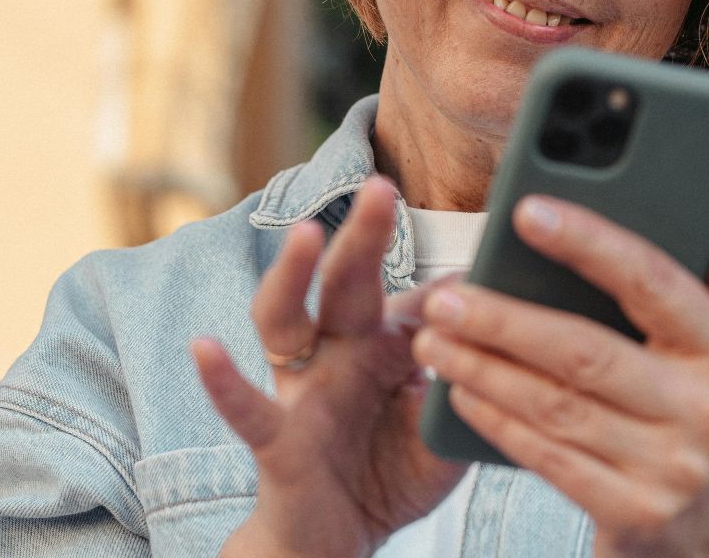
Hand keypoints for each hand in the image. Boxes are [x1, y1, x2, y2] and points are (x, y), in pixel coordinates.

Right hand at [193, 177, 466, 557]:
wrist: (336, 545)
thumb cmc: (390, 476)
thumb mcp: (442, 428)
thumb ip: (470, 381)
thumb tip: (503, 321)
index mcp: (383, 348)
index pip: (413, 298)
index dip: (448, 284)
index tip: (491, 258)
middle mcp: (337, 355)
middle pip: (346, 283)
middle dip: (363, 234)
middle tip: (382, 186)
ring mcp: (302, 391)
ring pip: (285, 320)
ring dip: (293, 275)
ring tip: (304, 233)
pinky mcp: (276, 439)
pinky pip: (246, 406)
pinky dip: (223, 380)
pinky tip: (205, 348)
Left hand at [411, 195, 708, 557]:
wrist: (704, 537)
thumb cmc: (696, 421)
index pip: (653, 283)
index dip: (588, 243)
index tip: (527, 212)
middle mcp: (708, 412)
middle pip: (586, 351)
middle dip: (505, 320)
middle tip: (446, 296)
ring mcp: (672, 469)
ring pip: (556, 405)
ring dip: (485, 370)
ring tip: (436, 341)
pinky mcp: (634, 513)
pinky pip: (548, 457)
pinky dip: (497, 421)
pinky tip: (463, 394)